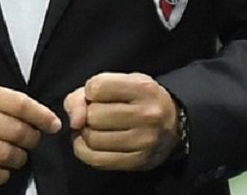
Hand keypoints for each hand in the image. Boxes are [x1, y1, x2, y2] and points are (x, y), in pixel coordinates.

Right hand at [0, 81, 61, 185]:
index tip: (53, 124)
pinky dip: (2, 175)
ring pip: (5, 154)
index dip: (41, 115)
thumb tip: (35, 116)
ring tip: (16, 157)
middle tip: (31, 143)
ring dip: (18, 159)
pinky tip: (0, 171)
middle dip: (31, 140)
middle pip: (15, 131)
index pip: (17, 103)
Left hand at [63, 72, 179, 170]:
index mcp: (142, 88)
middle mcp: (146, 115)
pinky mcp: (138, 161)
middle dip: (88, 114)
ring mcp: (144, 141)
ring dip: (86, 133)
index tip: (99, 95)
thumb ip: (84, 94)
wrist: (172, 123)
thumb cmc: (138, 99)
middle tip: (97, 114)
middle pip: (93, 116)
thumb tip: (74, 120)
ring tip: (94, 128)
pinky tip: (89, 143)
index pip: (96, 87)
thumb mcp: (118, 83)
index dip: (90, 92)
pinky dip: (84, 151)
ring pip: (93, 138)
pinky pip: (97, 159)